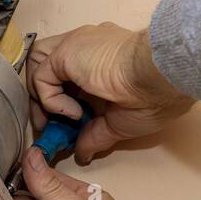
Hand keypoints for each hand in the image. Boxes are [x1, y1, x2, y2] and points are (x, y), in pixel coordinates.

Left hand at [27, 23, 193, 163]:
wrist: (162, 77)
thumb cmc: (155, 97)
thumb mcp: (120, 123)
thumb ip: (96, 135)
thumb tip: (84, 153)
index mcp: (102, 58)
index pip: (68, 73)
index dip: (59, 99)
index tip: (64, 125)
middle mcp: (85, 46)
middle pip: (47, 66)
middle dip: (42, 100)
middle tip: (50, 128)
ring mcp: (74, 46)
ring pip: (38, 65)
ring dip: (41, 96)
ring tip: (57, 120)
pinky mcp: (65, 52)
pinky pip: (41, 77)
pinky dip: (50, 100)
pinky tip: (73, 113)